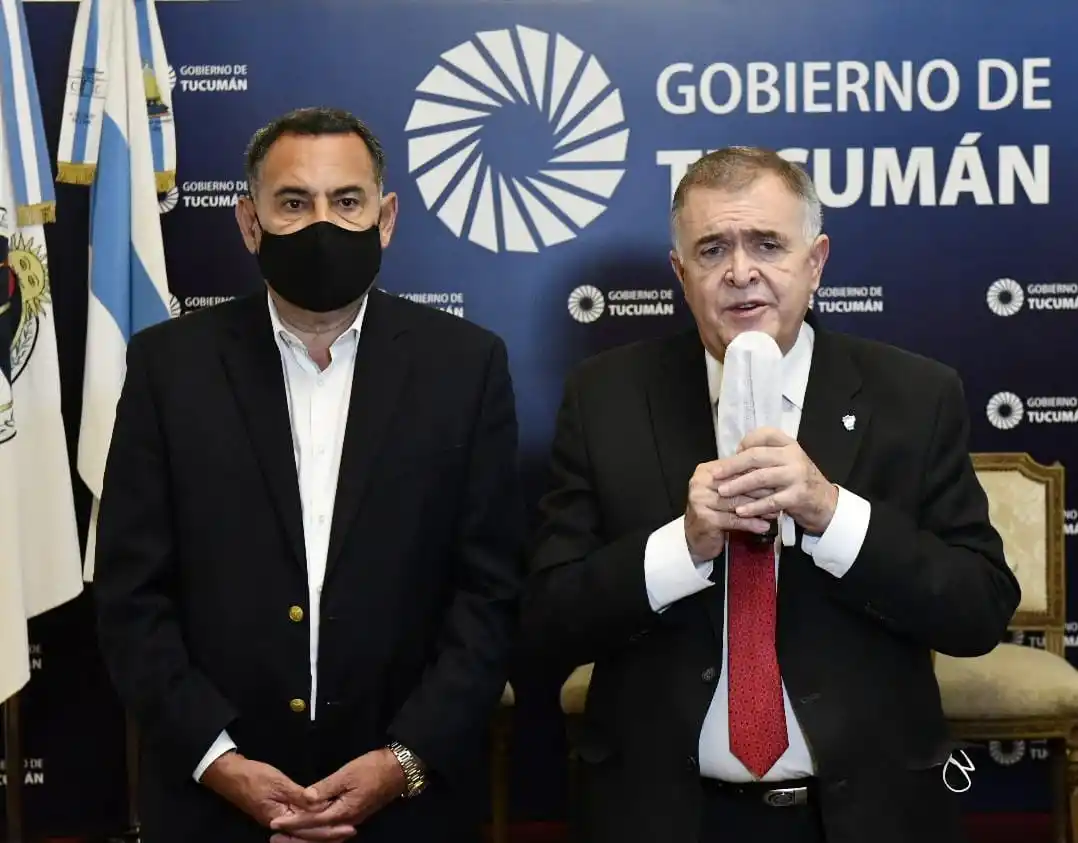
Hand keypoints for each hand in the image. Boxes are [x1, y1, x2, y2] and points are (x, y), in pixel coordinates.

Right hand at [201, 752, 349, 838]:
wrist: (231, 775)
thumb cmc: (254, 777)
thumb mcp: (278, 783)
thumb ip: (298, 794)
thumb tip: (317, 803)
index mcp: (279, 818)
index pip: (308, 829)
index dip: (329, 829)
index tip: (348, 827)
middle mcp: (279, 824)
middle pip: (307, 835)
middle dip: (329, 834)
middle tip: (350, 831)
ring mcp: (278, 820)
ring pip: (303, 832)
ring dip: (322, 832)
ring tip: (341, 829)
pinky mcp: (278, 814)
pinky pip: (298, 825)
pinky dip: (311, 824)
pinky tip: (322, 822)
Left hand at [269, 748, 406, 841]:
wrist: (398, 770)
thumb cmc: (372, 768)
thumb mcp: (347, 773)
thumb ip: (325, 787)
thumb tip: (305, 799)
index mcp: (344, 811)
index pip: (312, 821)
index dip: (292, 823)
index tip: (274, 824)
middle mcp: (347, 821)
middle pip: (317, 834)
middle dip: (295, 835)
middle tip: (274, 836)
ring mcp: (352, 820)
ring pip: (324, 834)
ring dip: (305, 836)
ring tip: (286, 835)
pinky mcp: (355, 815)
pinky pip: (331, 829)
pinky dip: (317, 831)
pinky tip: (308, 828)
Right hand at [685, 461, 774, 563]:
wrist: (695, 539)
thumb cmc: (714, 513)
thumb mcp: (726, 493)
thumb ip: (740, 481)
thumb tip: (770, 475)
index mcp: (706, 471)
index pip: (735, 469)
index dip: (757, 474)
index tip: (777, 480)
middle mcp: (699, 482)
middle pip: (736, 485)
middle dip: (760, 492)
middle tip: (780, 496)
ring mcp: (699, 500)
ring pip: (736, 502)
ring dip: (758, 508)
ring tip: (775, 513)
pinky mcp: (704, 518)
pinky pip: (733, 519)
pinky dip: (750, 523)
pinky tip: (764, 527)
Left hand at [712, 427, 838, 534]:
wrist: (826, 504)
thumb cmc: (799, 482)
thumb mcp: (786, 463)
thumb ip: (766, 458)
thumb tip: (734, 458)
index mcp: (789, 445)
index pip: (764, 435)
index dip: (745, 442)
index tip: (732, 453)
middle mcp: (793, 456)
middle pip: (756, 456)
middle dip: (732, 465)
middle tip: (715, 474)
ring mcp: (797, 476)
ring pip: (761, 477)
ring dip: (738, 485)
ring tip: (722, 491)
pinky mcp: (798, 496)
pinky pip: (770, 500)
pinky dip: (753, 507)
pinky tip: (740, 511)